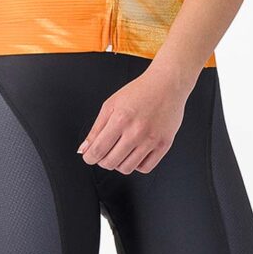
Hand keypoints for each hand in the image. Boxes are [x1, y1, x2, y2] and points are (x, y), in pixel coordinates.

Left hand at [78, 64, 194, 174]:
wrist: (167, 85)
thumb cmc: (139, 92)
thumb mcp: (111, 104)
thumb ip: (96, 128)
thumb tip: (85, 148)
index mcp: (120, 119)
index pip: (98, 149)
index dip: (89, 157)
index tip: (89, 157)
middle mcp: (136, 131)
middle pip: (111, 162)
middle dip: (102, 161)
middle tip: (103, 153)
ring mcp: (151, 140)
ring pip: (127, 168)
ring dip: (118, 164)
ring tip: (119, 152)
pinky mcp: (164, 145)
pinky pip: (145, 168)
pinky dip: (136, 165)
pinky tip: (134, 154)